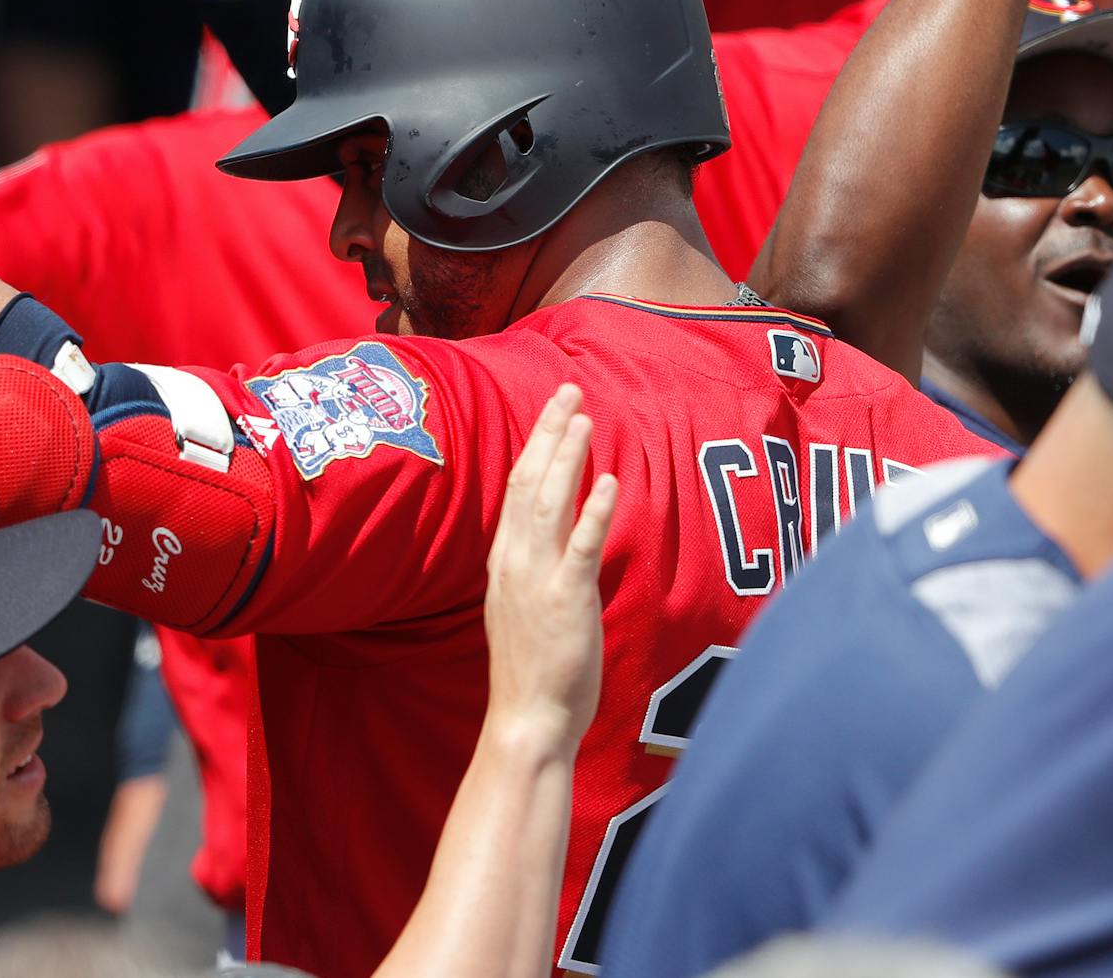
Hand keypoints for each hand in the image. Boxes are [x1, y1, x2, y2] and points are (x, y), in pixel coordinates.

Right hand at [483, 386, 617, 758]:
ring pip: (549, 504)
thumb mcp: (519, 608)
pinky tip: (607, 482)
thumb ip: (533, 569)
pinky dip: (594, 512)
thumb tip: (554, 542)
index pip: (516, 489)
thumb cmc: (531, 671)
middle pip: (529, 483)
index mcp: (505, 562)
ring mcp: (537, 579)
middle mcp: (515, 562)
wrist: (527, 719)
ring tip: (583, 419)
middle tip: (568, 393)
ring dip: (567, 458)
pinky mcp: (565, 600)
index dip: (535, 446)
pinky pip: (581, 548)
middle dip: (549, 434)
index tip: (554, 412)